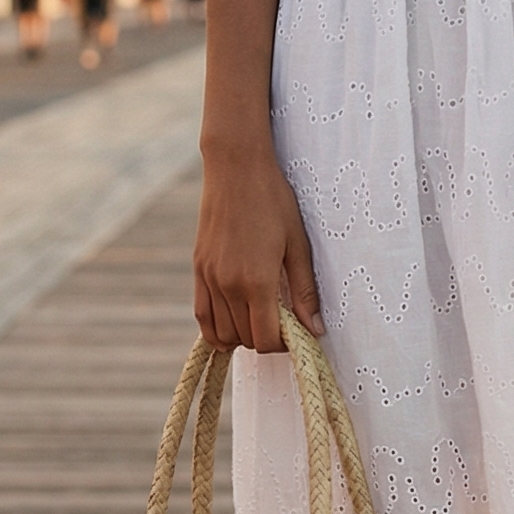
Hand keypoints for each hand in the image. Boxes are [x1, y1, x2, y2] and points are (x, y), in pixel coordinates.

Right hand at [192, 142, 323, 353]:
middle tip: (282, 323)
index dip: (282, 344)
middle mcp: (228, 285)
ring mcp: (209, 278)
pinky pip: (202, 315)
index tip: (296, 333)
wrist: (236, 168)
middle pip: (245, 339)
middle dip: (265, 338)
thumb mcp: (298, 245)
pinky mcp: (198, 270)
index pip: (265, 339)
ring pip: (221, 333)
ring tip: (260, 318)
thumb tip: (315, 329)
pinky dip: (217, 328)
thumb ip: (304, 291)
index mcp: (256, 281)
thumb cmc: (274, 201)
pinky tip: (234, 321)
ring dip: (242, 335)